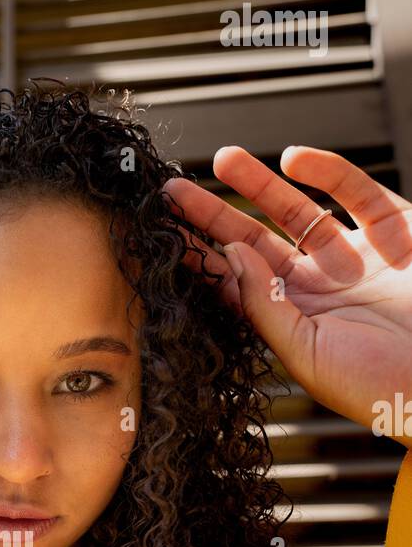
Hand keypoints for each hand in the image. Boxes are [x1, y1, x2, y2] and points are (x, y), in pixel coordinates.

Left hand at [162, 147, 411, 449]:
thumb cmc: (380, 387)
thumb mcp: (308, 354)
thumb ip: (266, 305)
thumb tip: (230, 255)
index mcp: (296, 323)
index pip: (235, 284)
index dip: (199, 257)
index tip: (160, 232)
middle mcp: (322, 289)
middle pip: (255, 243)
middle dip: (214, 216)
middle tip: (171, 191)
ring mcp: (359, 258)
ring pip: (299, 211)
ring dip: (261, 185)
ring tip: (223, 160)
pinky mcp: (398, 231)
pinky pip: (357, 192)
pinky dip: (328, 171)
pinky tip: (295, 159)